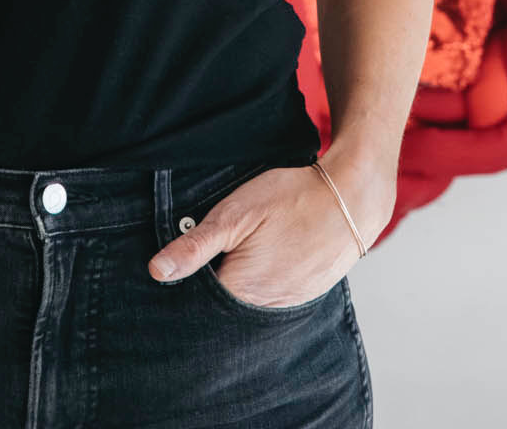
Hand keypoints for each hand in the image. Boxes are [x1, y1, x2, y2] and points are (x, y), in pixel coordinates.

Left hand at [148, 163, 361, 309]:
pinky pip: (273, 299)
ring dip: (239, 284)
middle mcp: (264, 308)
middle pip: (224, 306)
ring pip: (249, 304)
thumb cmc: (291, 198)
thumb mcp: (235, 213)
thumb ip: (196, 246)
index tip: (184, 260)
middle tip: (218, 248)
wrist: (350, 198)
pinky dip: (262, 284)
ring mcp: (288, 304)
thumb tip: (156, 272)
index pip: (198, 303)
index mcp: (241, 291)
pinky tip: (264, 258)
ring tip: (242, 251)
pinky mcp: (305, 295)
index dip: (187, 281)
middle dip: (213, 284)